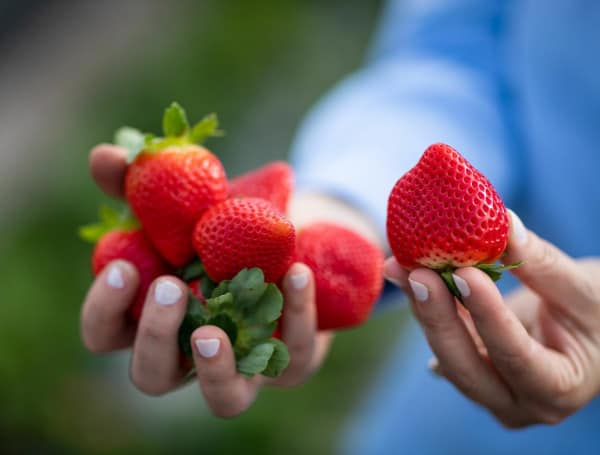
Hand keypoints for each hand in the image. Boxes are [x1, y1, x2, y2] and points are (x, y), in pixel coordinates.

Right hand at [81, 144, 331, 416]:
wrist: (298, 233)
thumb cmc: (228, 224)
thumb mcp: (187, 199)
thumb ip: (143, 182)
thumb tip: (104, 157)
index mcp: (156, 316)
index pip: (105, 335)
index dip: (104, 310)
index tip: (124, 267)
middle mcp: (193, 351)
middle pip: (153, 376)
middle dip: (156, 338)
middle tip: (170, 288)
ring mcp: (244, 363)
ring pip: (224, 399)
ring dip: (215, 371)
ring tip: (214, 331)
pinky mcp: (290, 360)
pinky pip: (292, 356)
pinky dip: (296, 315)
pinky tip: (296, 272)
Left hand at [384, 209, 599, 426]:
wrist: (585, 329)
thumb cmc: (595, 311)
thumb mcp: (581, 288)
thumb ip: (541, 262)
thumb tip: (502, 223)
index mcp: (558, 389)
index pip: (517, 357)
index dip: (488, 315)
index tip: (465, 272)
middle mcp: (516, 402)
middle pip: (466, 367)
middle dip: (438, 317)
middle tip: (418, 273)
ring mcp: (487, 390)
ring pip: (445, 353)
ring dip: (422, 308)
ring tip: (400, 266)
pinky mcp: (467, 367)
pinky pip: (442, 338)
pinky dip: (425, 305)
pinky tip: (403, 274)